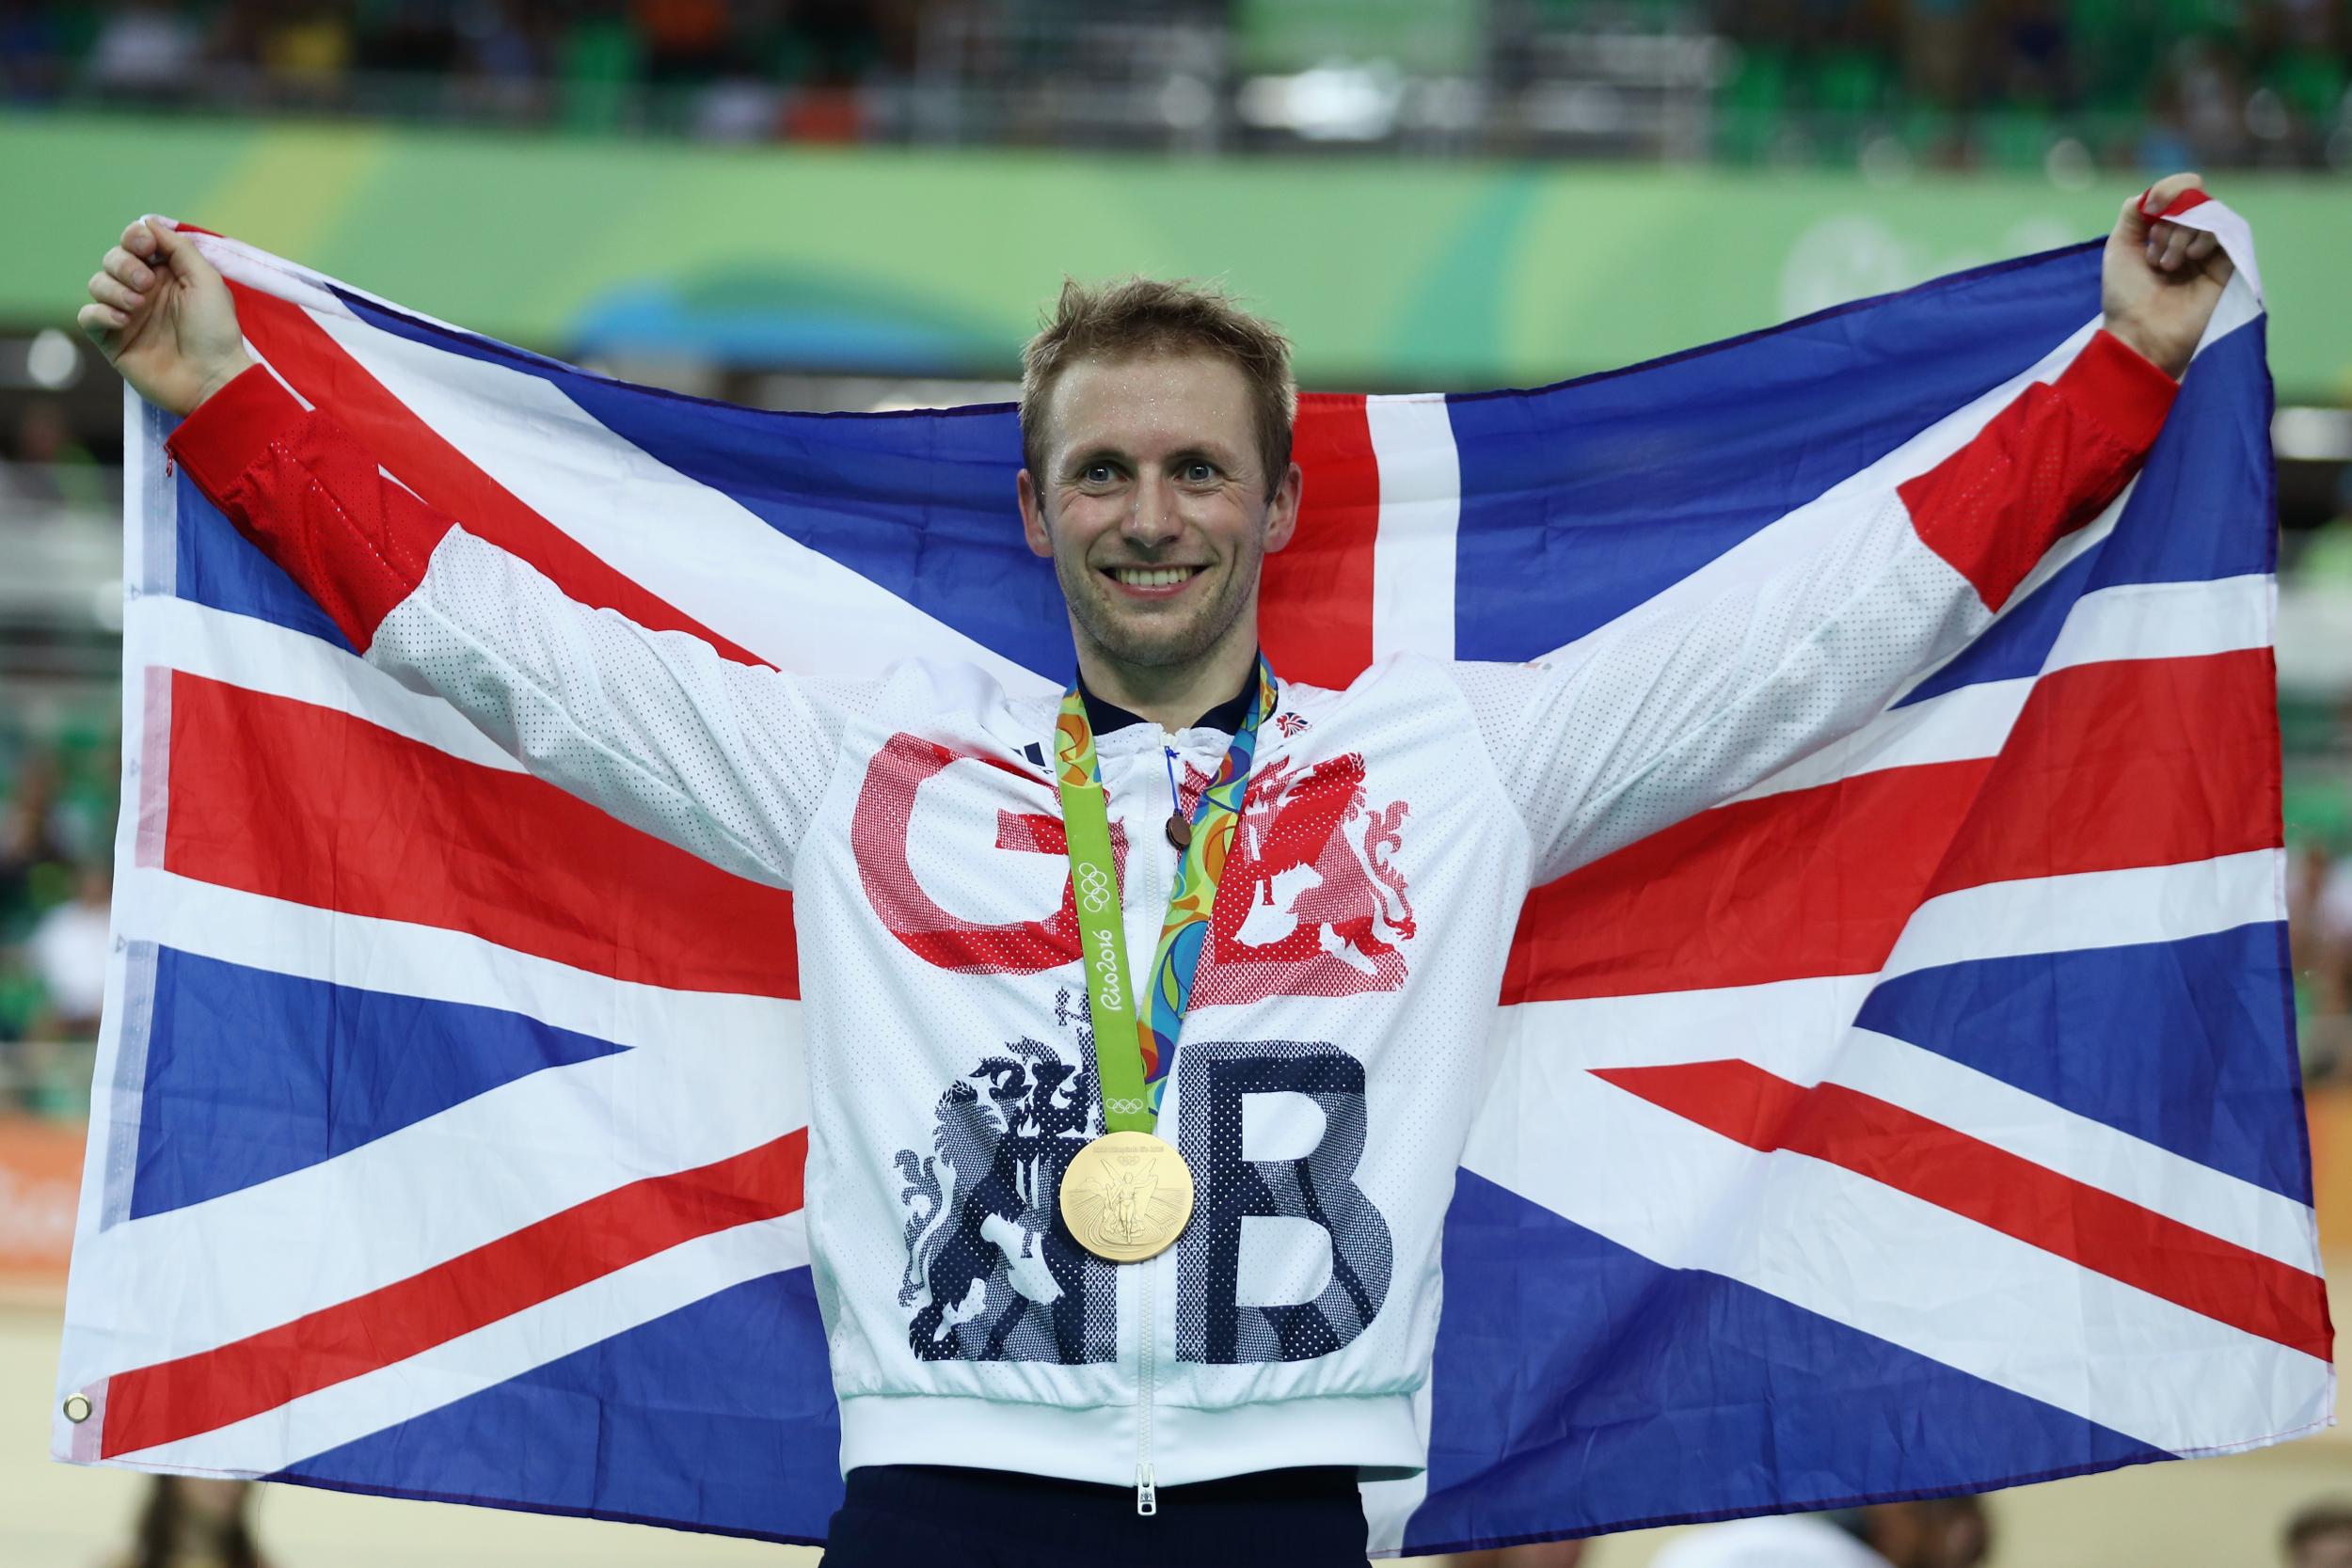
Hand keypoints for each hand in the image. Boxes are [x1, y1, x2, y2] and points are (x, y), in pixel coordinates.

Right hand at [77, 218, 253, 416]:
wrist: (211, 378)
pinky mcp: (112, 340)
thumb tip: (148, 223)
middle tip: (146, 285)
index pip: (135, 243)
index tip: (145, 246)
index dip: (134, 238)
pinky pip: (87, 315)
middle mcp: (144, 291)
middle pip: (112, 259)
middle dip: (124, 265)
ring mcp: (126, 314)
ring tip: (137, 305)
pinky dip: (100, 312)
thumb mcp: (206, 280)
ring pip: (96, 283)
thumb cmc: (215, 330)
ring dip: (113, 288)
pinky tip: (122, 320)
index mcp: (166, 274)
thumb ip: (179, 248)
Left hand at [2100, 172, 2233, 379]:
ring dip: (2182, 233)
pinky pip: (2226, 230)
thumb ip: (2135, 212)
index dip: (2166, 191)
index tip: (2148, 209)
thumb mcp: (2120, 246)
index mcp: (2165, 233)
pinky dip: (2205, 237)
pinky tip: (2191, 258)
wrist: (2141, 334)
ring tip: (2167, 265)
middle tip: (2155, 255)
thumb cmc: (2126, 296)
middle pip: (2193, 199)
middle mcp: (2189, 239)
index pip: (2178, 192)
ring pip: (2208, 213)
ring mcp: (2210, 251)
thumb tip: (2154, 193)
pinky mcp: (2229, 264)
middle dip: (2169, 221)